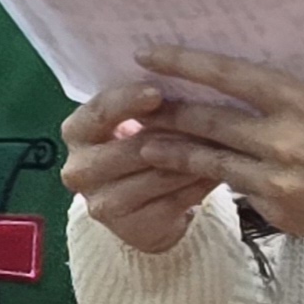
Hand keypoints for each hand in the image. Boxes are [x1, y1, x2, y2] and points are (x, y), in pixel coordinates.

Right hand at [60, 79, 222, 254]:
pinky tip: (220, 169)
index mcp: (77, 132)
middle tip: (213, 117)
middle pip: (132, 147)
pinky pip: (174, 200)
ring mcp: (101, 203)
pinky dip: (199, 183)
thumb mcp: (136, 120)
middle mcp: (79, 170)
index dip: (127, 101)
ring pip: (158, 174)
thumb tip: (186, 75)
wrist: (139, 207)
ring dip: (195, 156)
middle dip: (175, 132)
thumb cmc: (141, 147)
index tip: (158, 91)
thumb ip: (148, 101)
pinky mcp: (129, 228)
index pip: (99, 112)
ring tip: (226, 139)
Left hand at [118, 46, 303, 251]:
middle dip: (166, 111)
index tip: (149, 54)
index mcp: (302, 99)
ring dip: (172, 151)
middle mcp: (284, 135)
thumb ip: (288, 100)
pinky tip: (186, 176)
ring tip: (142, 144)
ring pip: (208, 159)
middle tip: (134, 103)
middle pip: (208, 118)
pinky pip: (234, 188)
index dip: (185, 64)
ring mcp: (277, 175)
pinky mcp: (275, 207)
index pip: (230, 75)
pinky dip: (211, 180)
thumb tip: (243, 85)